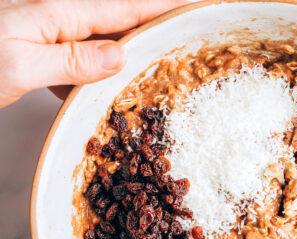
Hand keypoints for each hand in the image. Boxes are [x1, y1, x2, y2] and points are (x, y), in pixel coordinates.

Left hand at [0, 0, 191, 107]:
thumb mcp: (21, 64)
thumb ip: (73, 59)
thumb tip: (122, 54)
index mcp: (60, 12)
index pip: (129, 8)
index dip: (166, 7)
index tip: (197, 8)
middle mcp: (59, 19)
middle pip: (122, 22)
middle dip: (156, 29)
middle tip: (188, 43)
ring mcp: (50, 37)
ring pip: (103, 46)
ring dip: (130, 58)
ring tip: (158, 70)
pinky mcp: (40, 56)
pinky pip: (80, 65)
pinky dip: (97, 79)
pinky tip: (105, 93)